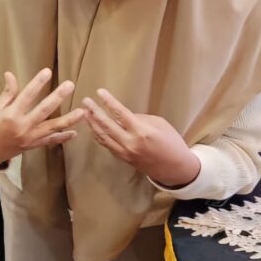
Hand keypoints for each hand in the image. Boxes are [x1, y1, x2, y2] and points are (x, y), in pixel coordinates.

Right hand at [0, 69, 84, 167]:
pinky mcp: (32, 146)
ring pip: (52, 127)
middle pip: (44, 110)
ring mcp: (29, 138)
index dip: (37, 83)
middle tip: (70, 85)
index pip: (27, 95)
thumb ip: (7, 93)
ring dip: (69, 120)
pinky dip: (62, 138)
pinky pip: (50, 141)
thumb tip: (11, 74)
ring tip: (82, 112)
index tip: (47, 71)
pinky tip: (74, 133)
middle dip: (58, 97)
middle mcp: (22, 126)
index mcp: (11, 115)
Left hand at [81, 89, 199, 187]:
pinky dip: (98, 135)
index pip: (120, 113)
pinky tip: (93, 127)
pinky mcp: (123, 159)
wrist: (175, 168)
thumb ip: (140, 118)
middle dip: (94, 112)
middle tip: (85, 101)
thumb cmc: (172, 142)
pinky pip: (106, 145)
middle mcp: (129, 142)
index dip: (109, 102)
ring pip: (102, 137)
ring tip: (85, 113)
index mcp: (141, 131)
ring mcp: (124, 152)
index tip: (99, 92)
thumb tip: (124, 116)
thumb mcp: (160, 124)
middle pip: (106, 125)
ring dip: (92, 124)